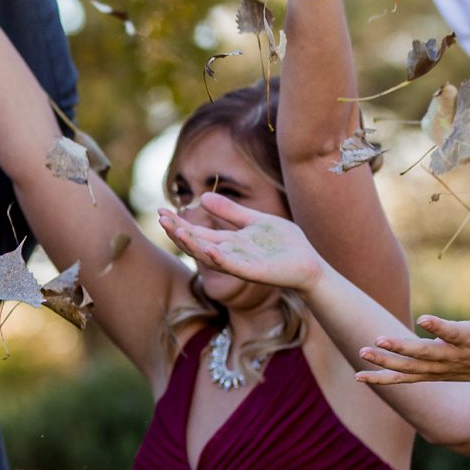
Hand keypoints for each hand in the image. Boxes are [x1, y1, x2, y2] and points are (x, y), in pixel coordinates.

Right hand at [155, 192, 329, 291]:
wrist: (309, 263)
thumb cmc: (286, 244)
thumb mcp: (256, 221)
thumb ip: (231, 212)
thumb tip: (204, 197)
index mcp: (228, 242)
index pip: (198, 232)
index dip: (179, 223)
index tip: (161, 211)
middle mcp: (228, 254)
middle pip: (197, 243)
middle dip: (178, 232)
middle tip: (160, 218)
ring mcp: (239, 264)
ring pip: (209, 256)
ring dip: (193, 245)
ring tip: (177, 231)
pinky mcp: (253, 272)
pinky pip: (232, 266)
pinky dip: (219, 258)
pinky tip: (208, 248)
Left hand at [357, 271, 469, 386]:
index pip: (453, 333)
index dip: (439, 327)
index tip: (423, 319)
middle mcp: (452, 356)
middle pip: (424, 353)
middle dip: (402, 347)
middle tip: (379, 338)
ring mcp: (439, 369)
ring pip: (409, 368)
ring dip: (385, 362)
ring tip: (362, 352)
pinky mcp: (429, 375)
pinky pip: (402, 379)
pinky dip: (381, 380)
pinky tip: (359, 377)